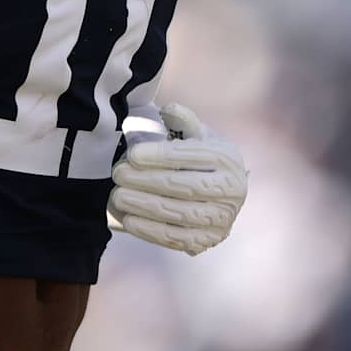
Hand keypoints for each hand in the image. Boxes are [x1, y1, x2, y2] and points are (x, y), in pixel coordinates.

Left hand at [109, 102, 247, 254]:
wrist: (218, 193)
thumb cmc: (199, 159)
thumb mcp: (196, 135)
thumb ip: (183, 121)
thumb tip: (169, 110)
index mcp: (228, 158)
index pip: (191, 156)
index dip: (159, 156)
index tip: (132, 155)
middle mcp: (233, 190)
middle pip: (184, 186)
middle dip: (146, 181)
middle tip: (118, 174)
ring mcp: (222, 218)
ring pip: (179, 213)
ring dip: (144, 206)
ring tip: (118, 196)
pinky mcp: (209, 241)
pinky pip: (177, 238)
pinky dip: (150, 231)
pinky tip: (129, 220)